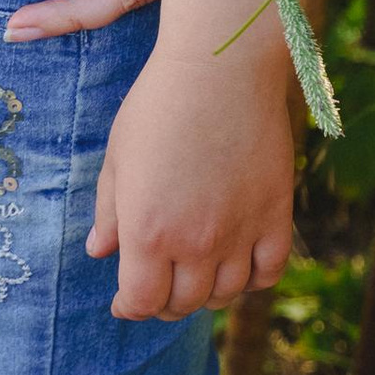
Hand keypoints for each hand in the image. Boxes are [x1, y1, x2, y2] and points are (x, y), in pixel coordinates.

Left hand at [86, 33, 295, 321]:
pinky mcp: (276, 215)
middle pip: (182, 303)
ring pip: (225, 294)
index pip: (141, 301)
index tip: (124, 301)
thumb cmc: (158, 105)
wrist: (220, 68)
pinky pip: (268, 272)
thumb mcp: (118, 157)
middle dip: (164, 303)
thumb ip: (109, 211)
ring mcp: (240, 232)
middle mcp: (195, 242)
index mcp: (147, 231)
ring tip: (195, 279)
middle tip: (158, 289)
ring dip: (206, 295)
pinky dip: (251, 279)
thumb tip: (99, 251)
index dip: (130, 307)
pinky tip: (236, 267)